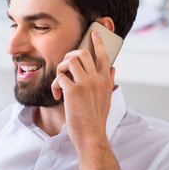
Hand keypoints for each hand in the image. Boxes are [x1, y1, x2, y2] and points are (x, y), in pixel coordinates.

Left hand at [51, 29, 114, 147]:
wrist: (91, 135)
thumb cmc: (96, 119)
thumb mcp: (107, 98)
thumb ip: (109, 81)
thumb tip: (113, 67)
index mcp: (105, 80)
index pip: (103, 55)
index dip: (98, 42)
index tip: (94, 33)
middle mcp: (96, 79)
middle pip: (82, 53)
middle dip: (70, 56)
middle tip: (66, 66)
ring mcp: (84, 84)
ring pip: (69, 61)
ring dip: (61, 69)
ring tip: (61, 81)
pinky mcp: (72, 91)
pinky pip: (60, 77)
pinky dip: (55, 84)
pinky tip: (58, 94)